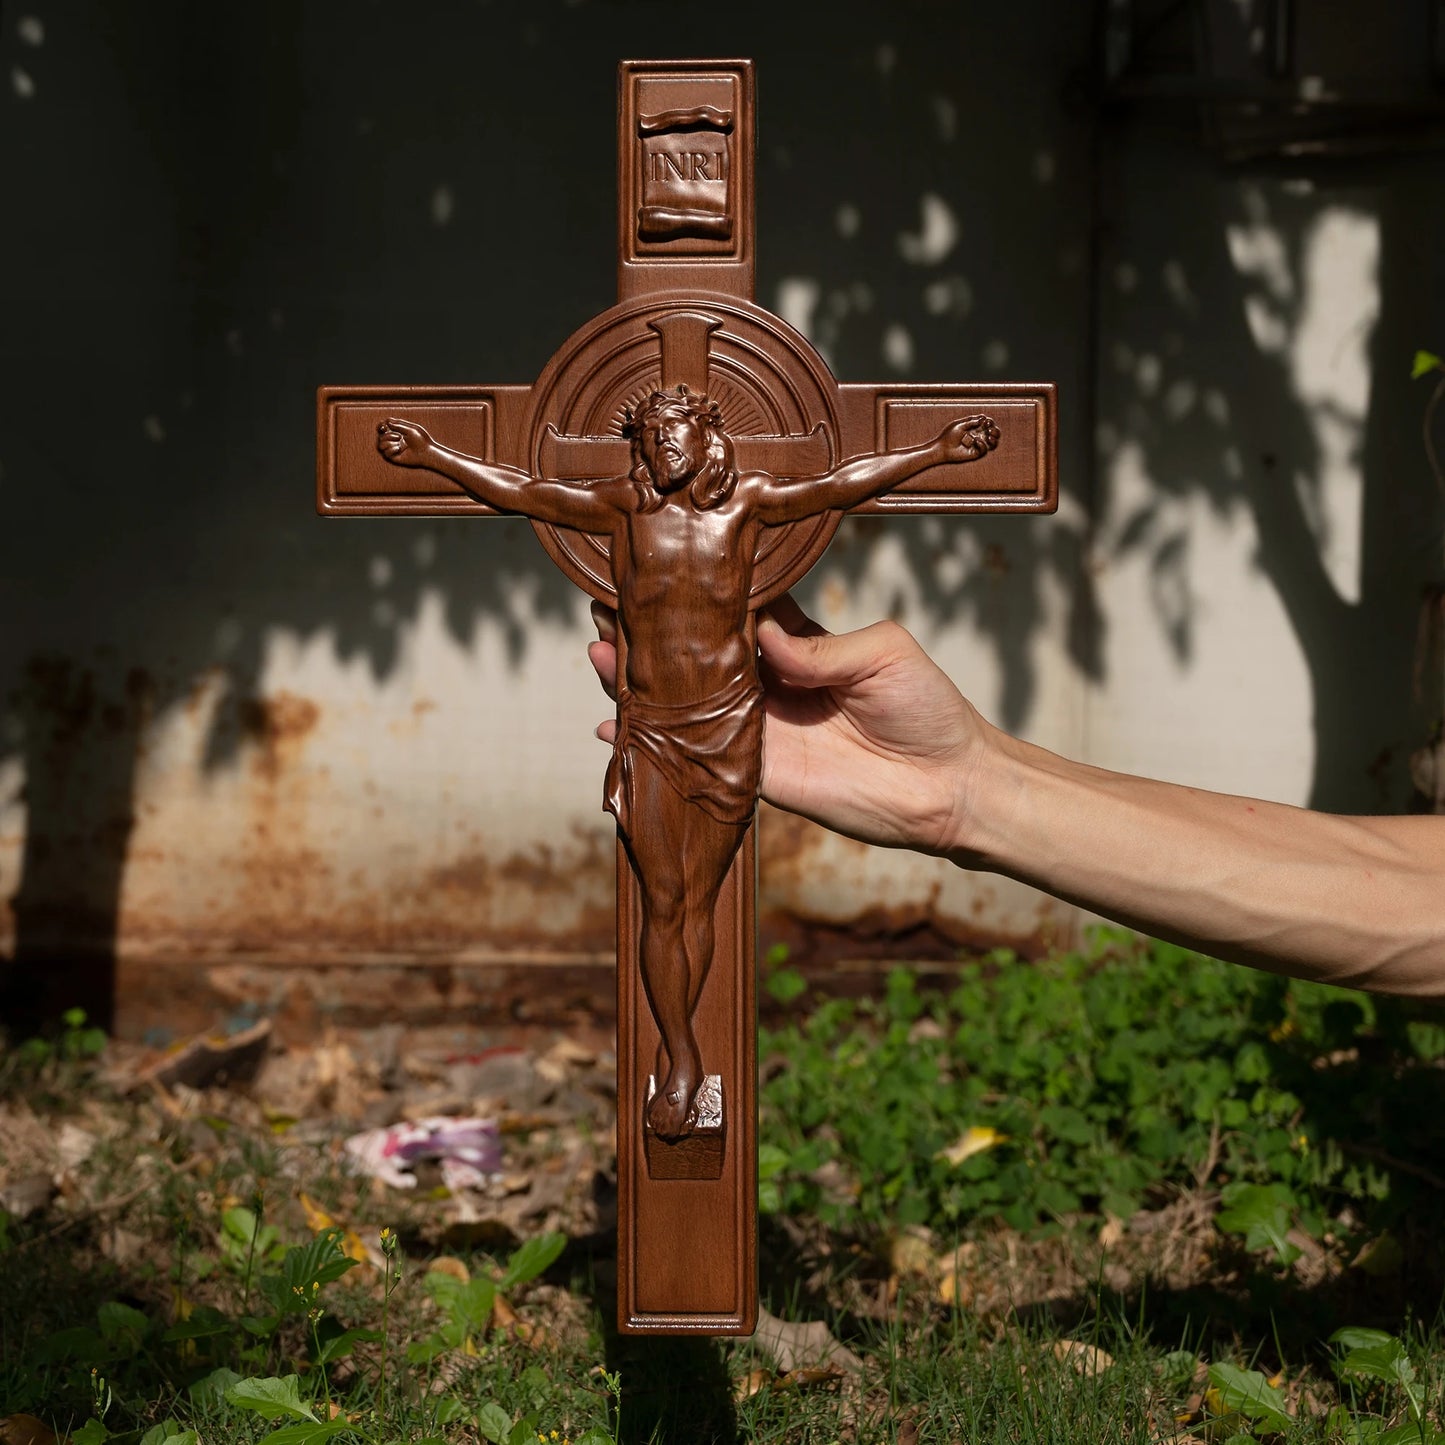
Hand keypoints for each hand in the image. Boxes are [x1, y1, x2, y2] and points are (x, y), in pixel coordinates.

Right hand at [376, 417, 435, 467]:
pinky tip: (399, 449)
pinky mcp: (395, 458)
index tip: (383, 425)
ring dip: (388, 442)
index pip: (384, 429)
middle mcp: (394, 441)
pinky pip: (385, 454)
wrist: (428, 452)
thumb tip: (387, 421)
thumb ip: (399, 425)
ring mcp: (394, 450)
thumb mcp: (411, 429)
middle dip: (387, 435)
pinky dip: (391, 450)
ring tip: (399, 442)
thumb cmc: (422, 440)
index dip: (380, 426)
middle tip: (399, 436)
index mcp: (397, 433)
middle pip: (380, 437)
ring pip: (380, 445)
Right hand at [587, 595, 994, 857]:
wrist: (950, 784)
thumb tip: (762, 637)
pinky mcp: (757, 775)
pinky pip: (699, 756)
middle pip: (699, 656)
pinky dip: (655, 742)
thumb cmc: (927, 707)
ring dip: (643, 682)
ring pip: (688, 703)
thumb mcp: (881, 651)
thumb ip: (819, 646)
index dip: (702, 595)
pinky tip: (614, 723)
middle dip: (656, 635)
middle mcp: (769, 684)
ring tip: (598, 653)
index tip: (663, 571)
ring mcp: (758, 730)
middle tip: (608, 609)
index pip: (737, 612)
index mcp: (796, 644)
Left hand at [936, 415, 999, 463]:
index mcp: (976, 428)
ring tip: (989, 436)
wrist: (942, 447)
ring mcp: (978, 445)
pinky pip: (984, 450)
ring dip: (994, 438)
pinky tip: (976, 441)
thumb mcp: (960, 425)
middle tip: (989, 429)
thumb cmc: (949, 435)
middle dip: (995, 430)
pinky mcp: (975, 453)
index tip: (985, 421)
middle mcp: (979, 436)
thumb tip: (983, 418)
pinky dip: (982, 444)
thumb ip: (971, 421)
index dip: (990, 422)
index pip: (988, 424)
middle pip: (994, 433)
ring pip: (993, 443)